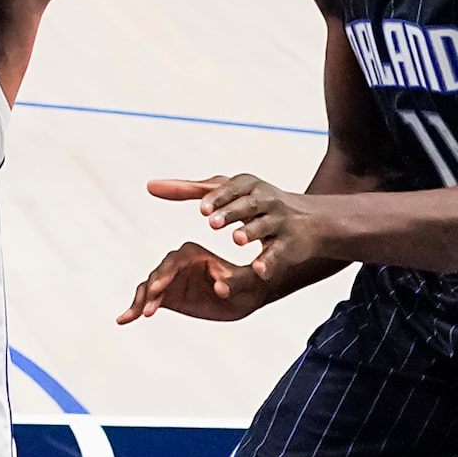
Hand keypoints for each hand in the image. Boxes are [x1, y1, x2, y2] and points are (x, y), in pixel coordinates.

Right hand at [116, 240, 272, 323]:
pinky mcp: (167, 295)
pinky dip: (135, 310)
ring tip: (134, 317)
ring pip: (149, 289)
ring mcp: (169, 279)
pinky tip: (122, 320)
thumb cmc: (247, 284)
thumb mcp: (243, 283)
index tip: (158, 289)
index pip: (173, 262)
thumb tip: (220, 285)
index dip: (165, 275)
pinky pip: (147, 301)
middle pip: (158, 275)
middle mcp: (177, 262)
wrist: (246, 295)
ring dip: (142, 303)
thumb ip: (231, 282)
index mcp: (193, 253)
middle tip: (146, 308)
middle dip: (152, 291)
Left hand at [148, 174, 329, 281]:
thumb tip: (149, 186)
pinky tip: (258, 270)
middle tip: (211, 222)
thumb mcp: (225, 192)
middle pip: (247, 205)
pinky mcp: (291, 245)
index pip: (232, 188)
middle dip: (231, 212)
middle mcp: (266, 200)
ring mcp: (280, 222)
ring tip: (236, 240)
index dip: (218, 198)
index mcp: (248, 185)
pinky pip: (278, 253)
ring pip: (264, 227)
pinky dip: (269, 261)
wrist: (308, 221)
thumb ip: (188, 190)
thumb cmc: (254, 203)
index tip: (201, 208)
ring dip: (251, 232)